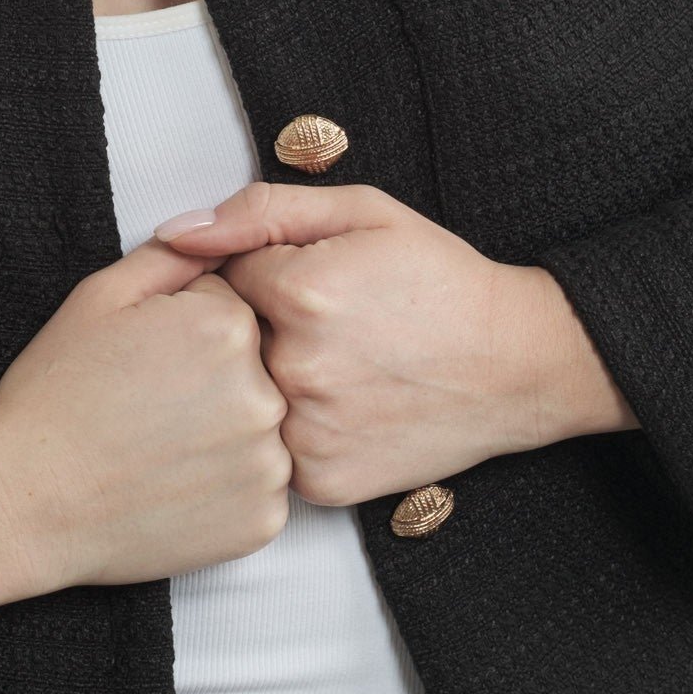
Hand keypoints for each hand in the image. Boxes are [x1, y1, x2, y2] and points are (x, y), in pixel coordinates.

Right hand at [0, 237, 293, 603]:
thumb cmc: (55, 398)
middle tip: (147, 408)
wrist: (27, 503)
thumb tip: (218, 238)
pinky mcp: (261, 520)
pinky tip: (174, 485)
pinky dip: (226, 489)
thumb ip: (172, 256)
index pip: (230, 309)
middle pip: (254, 368)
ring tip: (159, 449)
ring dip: (224, 434)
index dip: (181, 331)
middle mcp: (263, 394)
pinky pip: (259, 490)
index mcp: (228, 328)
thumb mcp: (99, 297)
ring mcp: (267, 464)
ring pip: (260, 430)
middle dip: (210, 381)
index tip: (145, 362)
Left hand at [152, 180, 637, 506]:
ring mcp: (308, 433)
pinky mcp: (321, 482)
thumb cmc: (439, 280)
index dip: (260, 276)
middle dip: (258, 330)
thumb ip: (260, 211)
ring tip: (337, 366)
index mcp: (300, 293)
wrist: (518, 363)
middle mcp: (296, 369)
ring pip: (244, 399)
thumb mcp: (362, 213)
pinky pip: (271, 451)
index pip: (222, 278)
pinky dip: (294, 429)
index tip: (307, 284)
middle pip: (227, 344)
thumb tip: (174, 231)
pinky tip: (343, 408)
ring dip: (271, 382)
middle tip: (327, 328)